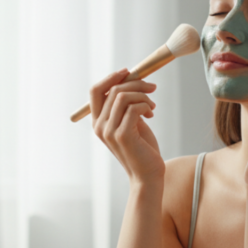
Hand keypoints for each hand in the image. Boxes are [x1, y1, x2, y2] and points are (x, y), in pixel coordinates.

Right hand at [90, 69, 164, 183]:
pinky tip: (151, 114)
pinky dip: (146, 106)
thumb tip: (132, 80)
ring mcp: (109, 131)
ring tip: (152, 106)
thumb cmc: (142, 149)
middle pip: (113, 90)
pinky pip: (134, 108)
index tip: (129, 72)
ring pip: (123, 97)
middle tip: (152, 88)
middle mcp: (100, 126)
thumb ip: (127, 106)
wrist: (148, 175)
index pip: (95, 90)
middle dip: (136, 83)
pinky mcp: (122, 135)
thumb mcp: (132, 123)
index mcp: (98, 122)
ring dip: (143, 96)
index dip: (111, 77)